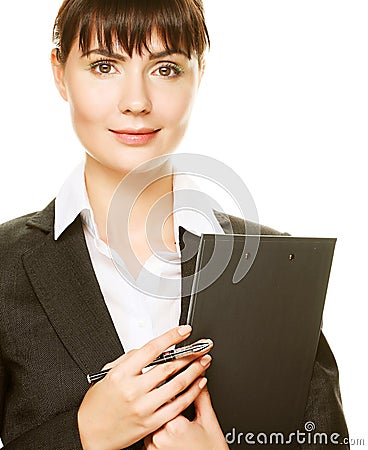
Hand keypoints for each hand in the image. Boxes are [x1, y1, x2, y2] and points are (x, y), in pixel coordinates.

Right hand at [77, 325, 211, 449]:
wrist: (90, 434)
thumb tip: (151, 349)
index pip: (152, 349)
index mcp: (122, 374)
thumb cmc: (97, 404)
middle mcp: (133, 390)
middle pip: (169, 366)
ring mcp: (144, 407)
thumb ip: (129, 359)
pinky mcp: (151, 422)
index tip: (185, 331)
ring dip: (195, 370)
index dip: (172, 337)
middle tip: (203, 346)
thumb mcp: (108, 374)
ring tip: (204, 361)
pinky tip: (199, 383)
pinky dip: (192, 392)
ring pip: (177, 384)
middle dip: (190, 353)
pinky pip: (177, 405)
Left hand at [143, 384, 228, 449]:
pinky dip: (156, 430)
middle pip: (156, 406)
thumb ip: (201, 396)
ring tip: (173, 423)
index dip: (172, 386)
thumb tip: (198, 375)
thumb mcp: (208, 422)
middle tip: (174, 403)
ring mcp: (152, 447)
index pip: (167, 393)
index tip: (176, 383)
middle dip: (164, 400)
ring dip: (158, 415)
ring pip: (151, 419)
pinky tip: (167, 433)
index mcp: (174, 425)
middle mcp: (159, 437)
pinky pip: (148, 434)